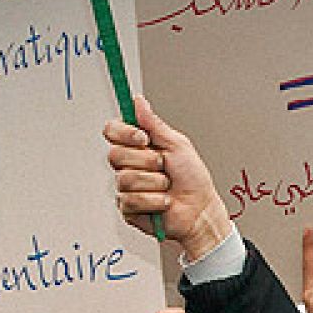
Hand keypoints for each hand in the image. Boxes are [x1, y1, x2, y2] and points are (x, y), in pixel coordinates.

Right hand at [105, 96, 231, 261]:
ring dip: (153, 183)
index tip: (143, 138)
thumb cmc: (193, 179)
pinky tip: (162, 202)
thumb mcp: (177, 144)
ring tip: (166, 187)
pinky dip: (153, 201)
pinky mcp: (128, 208)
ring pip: (125, 179)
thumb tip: (138, 101)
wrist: (200, 210)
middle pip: (115, 154)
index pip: (112, 131)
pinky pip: (131, 200)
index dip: (124, 133)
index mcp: (138, 146)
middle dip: (146, 161)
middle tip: (163, 166)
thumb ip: (154, 124)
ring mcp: (126, 187)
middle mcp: (129, 165)